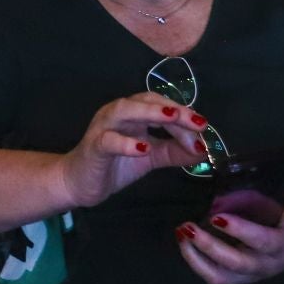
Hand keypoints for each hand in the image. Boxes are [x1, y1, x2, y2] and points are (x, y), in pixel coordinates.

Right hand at [59, 93, 209, 209]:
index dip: (183, 116)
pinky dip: (126, 143)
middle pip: (146, 100)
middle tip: (197, 123)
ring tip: (173, 118)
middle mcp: (118, 113)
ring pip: (125, 110)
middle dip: (173, 110)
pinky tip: (143, 148)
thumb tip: (204, 150)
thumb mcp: (151, 157)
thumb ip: (174, 152)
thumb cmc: (115, 165)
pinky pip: (108, 140)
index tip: (203, 129)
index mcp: (134, 113)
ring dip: (151, 113)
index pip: (162, 105)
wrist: (80, 183)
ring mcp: (103, 127)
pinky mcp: (93, 146)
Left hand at [177, 186, 283, 283]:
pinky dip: (196, 263)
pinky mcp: (236, 279)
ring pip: (220, 277)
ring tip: (181, 234)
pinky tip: (184, 243)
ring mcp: (248, 276)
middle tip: (189, 227)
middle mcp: (264, 266)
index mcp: (282, 248)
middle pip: (235, 263)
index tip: (218, 217)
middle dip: (210, 247)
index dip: (240, 231)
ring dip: (196, 258)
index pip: (261, 242)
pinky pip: (214, 278)